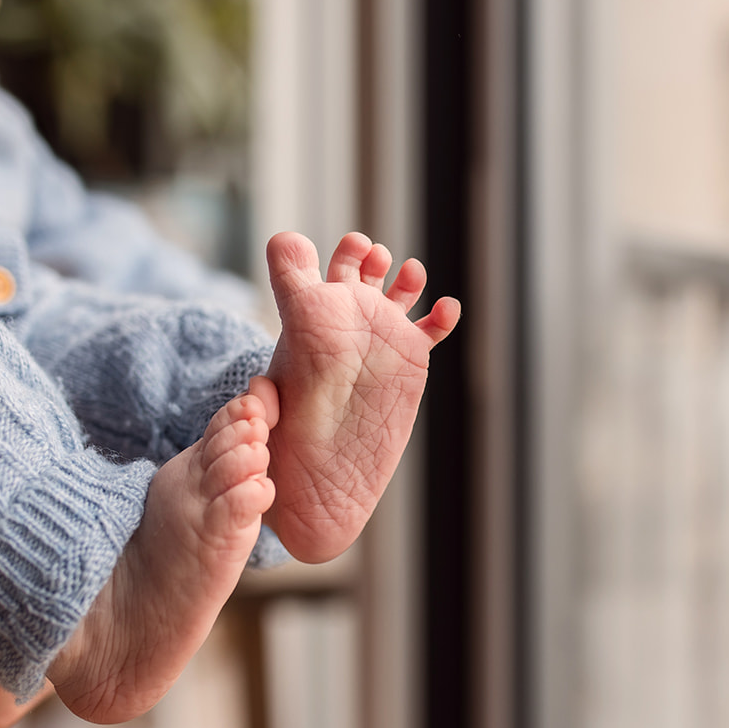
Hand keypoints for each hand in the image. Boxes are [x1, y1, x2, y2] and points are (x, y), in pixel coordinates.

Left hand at [263, 231, 459, 562]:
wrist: (322, 484)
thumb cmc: (290, 435)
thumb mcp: (282, 363)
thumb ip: (285, 302)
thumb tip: (284, 243)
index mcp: (307, 317)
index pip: (314, 268)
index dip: (335, 251)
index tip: (353, 248)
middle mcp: (345, 321)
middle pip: (359, 269)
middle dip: (368, 255)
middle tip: (374, 257)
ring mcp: (381, 338)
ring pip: (397, 291)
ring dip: (405, 276)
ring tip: (408, 273)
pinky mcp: (411, 360)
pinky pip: (430, 328)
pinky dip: (442, 315)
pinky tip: (446, 309)